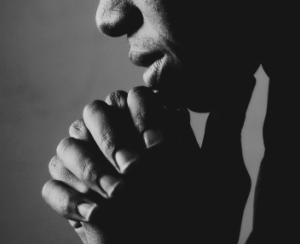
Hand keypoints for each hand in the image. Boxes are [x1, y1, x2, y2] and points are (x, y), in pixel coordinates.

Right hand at [41, 78, 255, 243]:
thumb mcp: (223, 173)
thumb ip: (226, 125)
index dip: (141, 115)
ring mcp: (90, 172)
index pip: (130, 97)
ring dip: (90, 170)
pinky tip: (97, 215)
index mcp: (147, 129)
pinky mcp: (73, 201)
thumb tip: (247, 77)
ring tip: (119, 196)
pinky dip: (70, 200)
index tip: (160, 145)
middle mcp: (115, 143)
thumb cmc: (209, 222)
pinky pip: (51, 187)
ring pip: (66, 146)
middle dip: (111, 138)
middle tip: (135, 169)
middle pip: (91, 113)